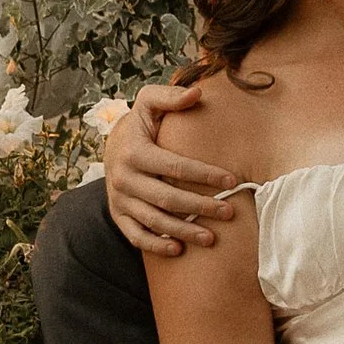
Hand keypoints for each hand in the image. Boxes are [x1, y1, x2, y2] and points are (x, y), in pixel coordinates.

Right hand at [106, 83, 243, 257]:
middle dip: (201, 207)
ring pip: (154, 221)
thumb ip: (170, 97)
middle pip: (168, 198)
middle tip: (229, 213)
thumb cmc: (140, 124)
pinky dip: (155, 245)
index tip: (232, 181)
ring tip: (211, 238)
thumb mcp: (148, 102)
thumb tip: (197, 93)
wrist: (111, 146)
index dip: (205, 174)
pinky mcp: (118, 214)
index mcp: (134, 152)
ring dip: (183, 231)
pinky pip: (135, 236)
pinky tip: (179, 250)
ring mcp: (119, 199)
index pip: (175, 166)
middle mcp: (123, 178)